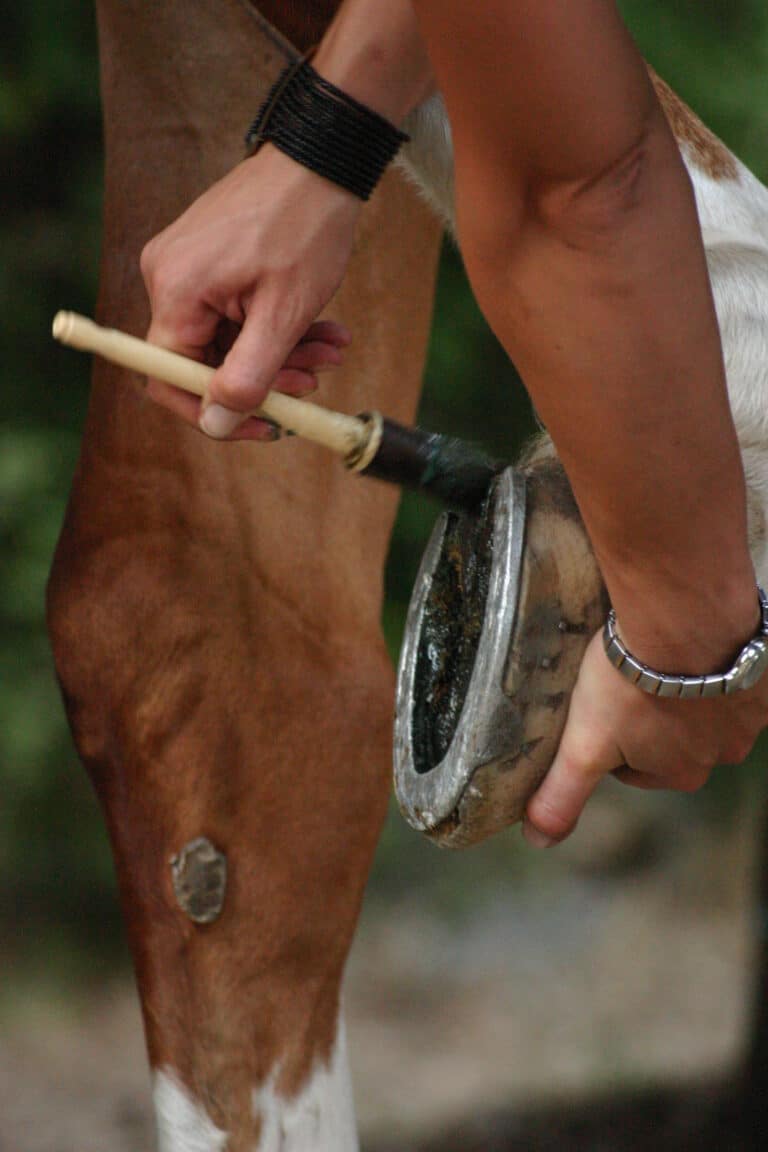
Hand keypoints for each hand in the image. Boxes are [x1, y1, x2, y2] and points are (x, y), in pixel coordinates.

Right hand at [140, 144, 362, 439]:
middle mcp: (167, 276)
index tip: (264, 425)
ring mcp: (187, 263)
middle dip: (265, 376)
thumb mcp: (283, 316)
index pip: (170, 378)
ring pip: (228, 337)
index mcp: (175, 290)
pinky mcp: (208, 257)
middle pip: (204, 358)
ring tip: (332, 348)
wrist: (321, 158)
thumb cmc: (305, 228)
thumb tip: (216, 424)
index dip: (215, 411)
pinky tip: (321, 327)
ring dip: (282, 351)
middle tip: (315, 379)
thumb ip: (247, 376)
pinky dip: (276, 323)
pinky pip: (235, 310)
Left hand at [523, 625, 767, 847]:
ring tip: (657, 654)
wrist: (684, 619)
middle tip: (627, 677)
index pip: (636, 766)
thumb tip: (539, 839)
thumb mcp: (583, 745)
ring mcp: (748, 712)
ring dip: (685, 686)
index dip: (612, 735)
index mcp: (681, 772)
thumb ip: (563, 794)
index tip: (601, 706)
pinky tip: (692, 643)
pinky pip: (736, 674)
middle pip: (675, 737)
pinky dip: (715, 662)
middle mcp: (725, 750)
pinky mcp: (762, 675)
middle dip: (651, 713)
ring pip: (707, 704)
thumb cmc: (631, 683)